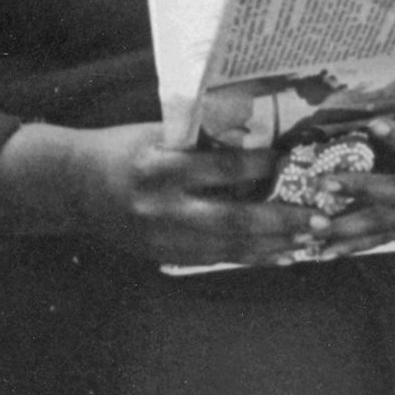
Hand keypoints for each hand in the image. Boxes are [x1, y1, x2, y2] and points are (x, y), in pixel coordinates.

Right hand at [0, 120, 314, 264]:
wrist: (74, 186)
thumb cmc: (122, 150)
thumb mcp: (158, 135)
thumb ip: (203, 143)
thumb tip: (260, 141)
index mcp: (160, 168)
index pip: (222, 169)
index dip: (261, 166)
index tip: (292, 160)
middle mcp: (163, 207)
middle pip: (233, 219)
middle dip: (281, 221)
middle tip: (320, 220)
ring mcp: (163, 237)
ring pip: (230, 246)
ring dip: (275, 245)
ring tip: (312, 241)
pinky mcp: (164, 255)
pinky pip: (216, 259)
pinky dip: (252, 257)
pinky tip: (281, 255)